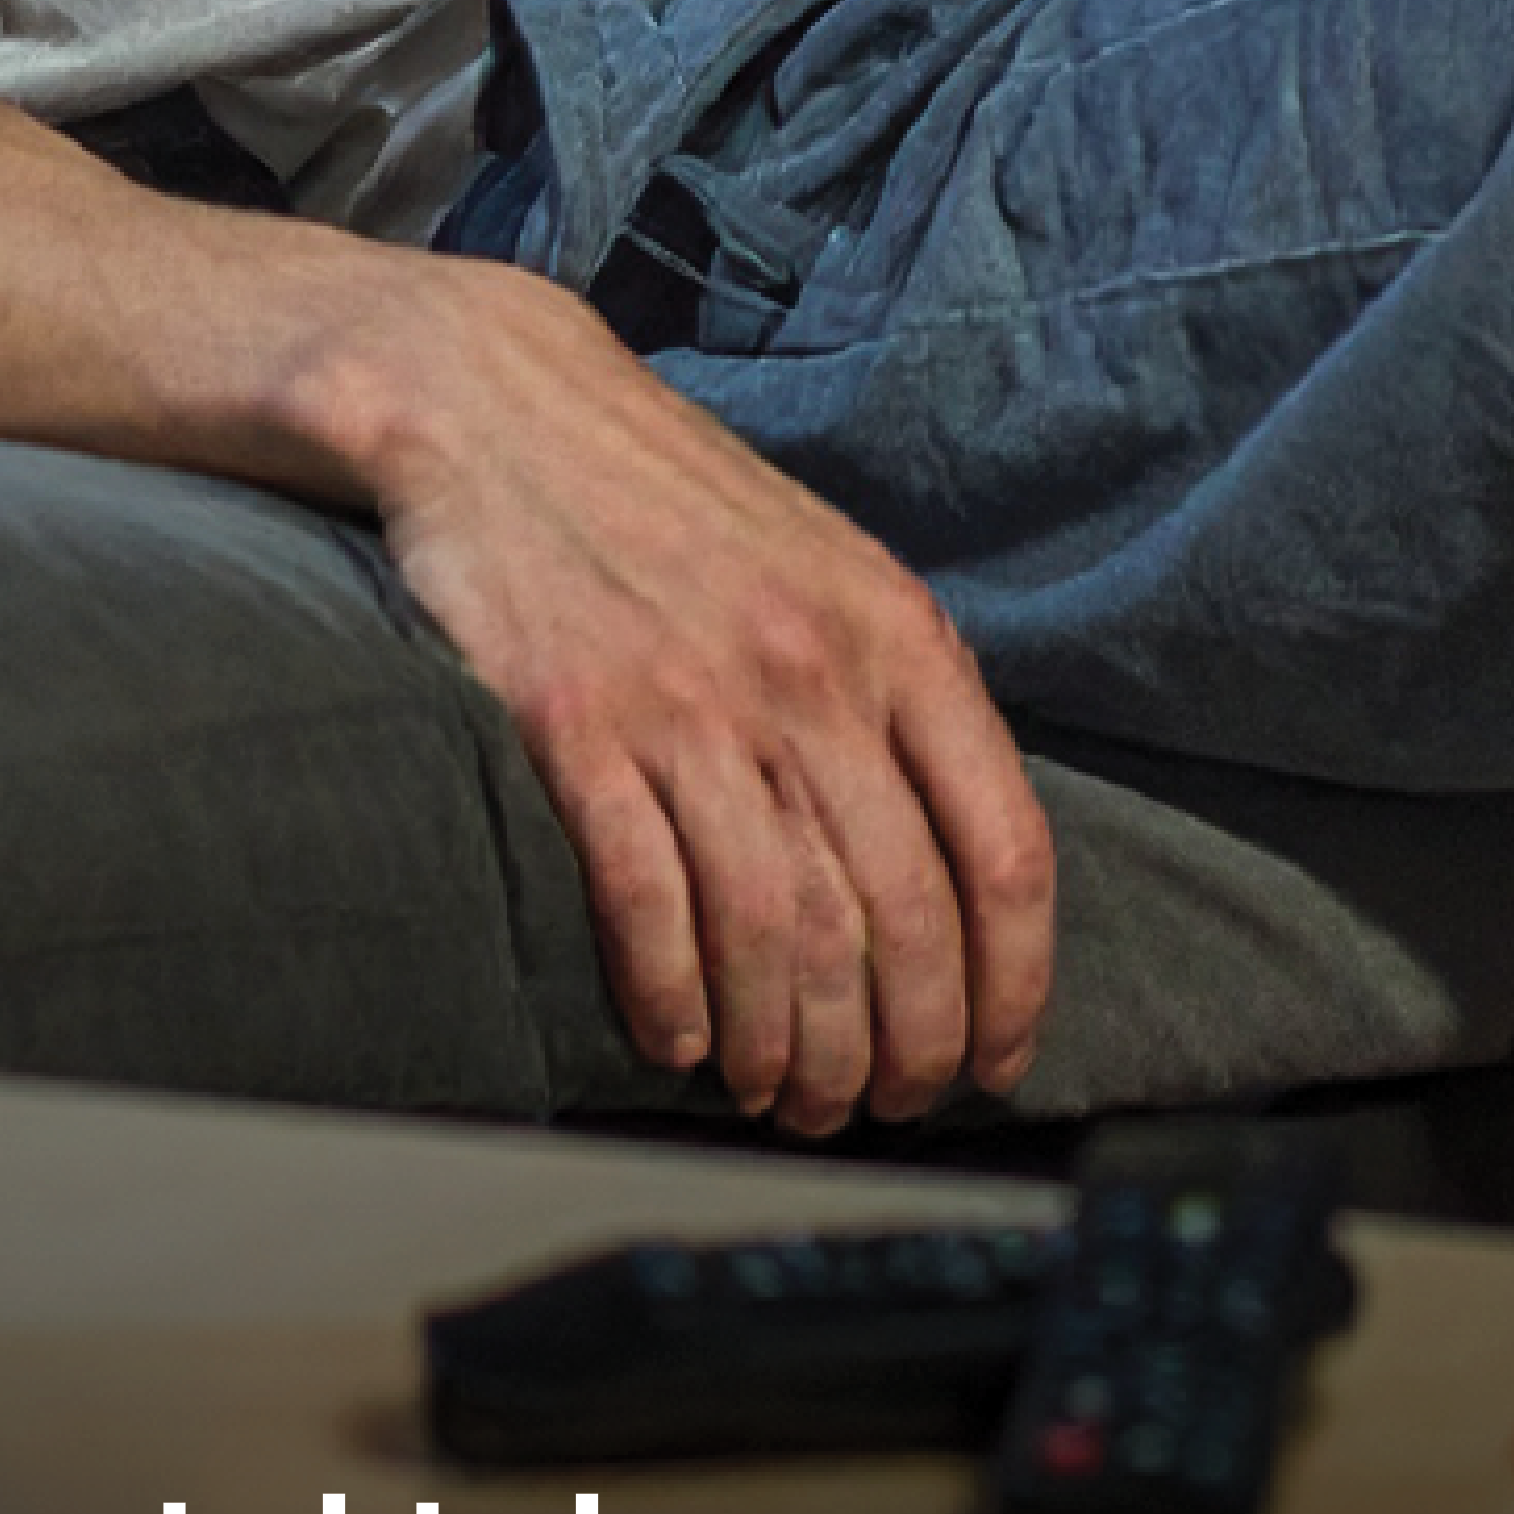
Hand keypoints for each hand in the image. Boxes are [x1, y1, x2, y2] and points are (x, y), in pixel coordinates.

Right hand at [345, 258, 1055, 1138]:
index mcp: (895, 632)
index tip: (992, 1064)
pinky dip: (674, 999)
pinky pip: (648, 904)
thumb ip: (898, 693)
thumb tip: (962, 866)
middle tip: (879, 1109)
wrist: (501, 405)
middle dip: (900, 1049)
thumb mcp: (829, 564)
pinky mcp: (575, 724)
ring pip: (779, 933)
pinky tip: (680, 1043)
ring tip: (785, 1096)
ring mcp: (690, 698)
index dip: (1011, 985)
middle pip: (897, 918)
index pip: (1005, 847)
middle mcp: (809, 670)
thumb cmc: (675, 504)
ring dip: (791, 1050)